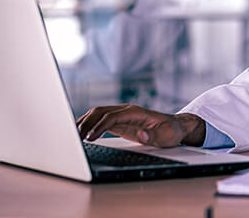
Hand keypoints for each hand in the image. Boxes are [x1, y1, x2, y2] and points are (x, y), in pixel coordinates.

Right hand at [76, 104, 205, 147]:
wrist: (176, 126)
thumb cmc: (172, 131)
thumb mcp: (167, 136)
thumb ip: (154, 136)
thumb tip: (141, 135)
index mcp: (137, 112)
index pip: (113, 116)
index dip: (99, 126)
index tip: (89, 137)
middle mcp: (127, 110)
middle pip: (101, 111)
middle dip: (86, 122)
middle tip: (74, 137)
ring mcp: (123, 114)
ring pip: (98, 113)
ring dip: (84, 122)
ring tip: (72, 135)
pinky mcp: (120, 122)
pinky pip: (100, 120)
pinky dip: (89, 124)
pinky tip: (80, 132)